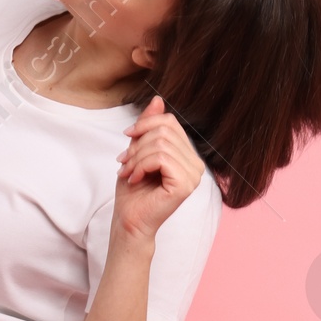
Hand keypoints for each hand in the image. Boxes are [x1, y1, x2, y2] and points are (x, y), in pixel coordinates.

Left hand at [113, 96, 202, 241]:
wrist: (129, 221)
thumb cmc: (133, 191)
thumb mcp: (138, 151)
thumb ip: (150, 126)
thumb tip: (158, 99)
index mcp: (187, 155)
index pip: (170, 121)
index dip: (145, 124)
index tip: (127, 138)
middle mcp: (196, 164)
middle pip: (165, 131)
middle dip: (138, 144)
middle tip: (124, 163)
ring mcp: (194, 175)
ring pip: (161, 144)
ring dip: (136, 157)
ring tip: (128, 172)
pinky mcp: (185, 185)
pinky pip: (161, 158)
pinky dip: (141, 165)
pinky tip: (135, 178)